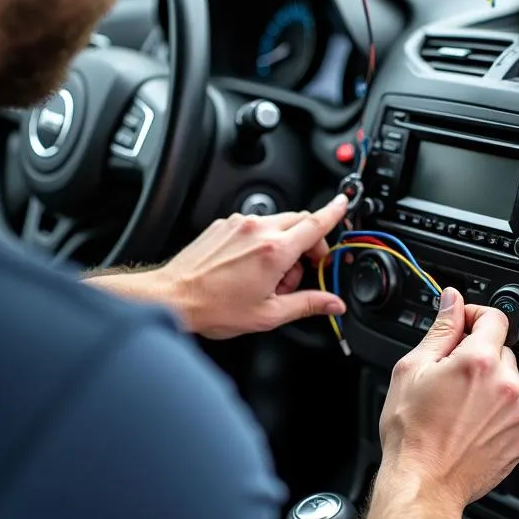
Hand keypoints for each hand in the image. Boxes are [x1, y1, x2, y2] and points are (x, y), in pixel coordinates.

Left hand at [154, 195, 349, 338]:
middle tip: (299, 273)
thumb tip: (333, 304)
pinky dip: (261, 242)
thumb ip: (307, 305)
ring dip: (283, 245)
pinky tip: (249, 268)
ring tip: (269, 277)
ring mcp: (238, 224)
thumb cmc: (214, 307)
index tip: (344, 203)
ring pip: (277, 224)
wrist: (174, 297)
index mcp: (274, 251)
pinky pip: (253, 226)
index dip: (334, 212)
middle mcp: (257, 230)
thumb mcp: (269, 314)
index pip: (315, 223)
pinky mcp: (223, 225)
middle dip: (308, 244)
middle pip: (299, 222)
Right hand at [378, 288, 518, 518]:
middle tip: (449, 378)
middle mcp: (507, 385)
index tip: (461, 326)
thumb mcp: (412, 369)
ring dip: (489, 386)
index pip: (494, 317)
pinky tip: (471, 425)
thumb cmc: (412, 432)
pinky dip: (498, 413)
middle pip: (500, 350)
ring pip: (509, 382)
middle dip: (477, 356)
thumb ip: (440, 329)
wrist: (424, 483)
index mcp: (479, 361)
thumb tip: (452, 301)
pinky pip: (515, 411)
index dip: (473, 316)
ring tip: (458, 407)